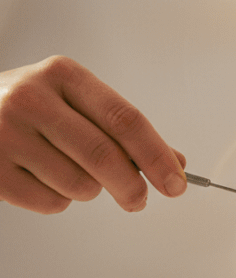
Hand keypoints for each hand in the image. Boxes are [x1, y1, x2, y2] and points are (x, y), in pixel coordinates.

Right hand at [0, 56, 186, 213]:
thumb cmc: (29, 109)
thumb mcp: (74, 102)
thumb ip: (123, 129)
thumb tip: (175, 162)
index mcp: (63, 75)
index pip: (125, 119)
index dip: (157, 155)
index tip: (176, 182)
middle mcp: (31, 99)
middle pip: (104, 156)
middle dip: (132, 187)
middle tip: (139, 200)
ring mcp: (5, 133)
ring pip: (80, 185)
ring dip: (89, 191)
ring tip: (68, 171)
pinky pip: (51, 203)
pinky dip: (59, 201)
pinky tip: (42, 178)